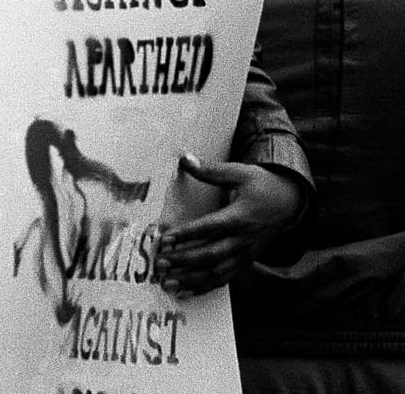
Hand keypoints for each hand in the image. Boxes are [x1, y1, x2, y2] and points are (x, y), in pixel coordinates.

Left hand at [157, 154, 303, 298]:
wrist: (288, 204)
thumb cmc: (260, 186)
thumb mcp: (239, 173)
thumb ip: (210, 170)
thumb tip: (184, 157)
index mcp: (240, 218)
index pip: (210, 228)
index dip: (187, 234)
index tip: (165, 238)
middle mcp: (243, 240)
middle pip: (211, 255)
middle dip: (184, 261)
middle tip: (160, 263)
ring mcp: (245, 255)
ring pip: (216, 272)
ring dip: (191, 280)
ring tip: (168, 283)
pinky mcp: (244, 263)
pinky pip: (223, 279)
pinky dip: (204, 288)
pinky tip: (185, 292)